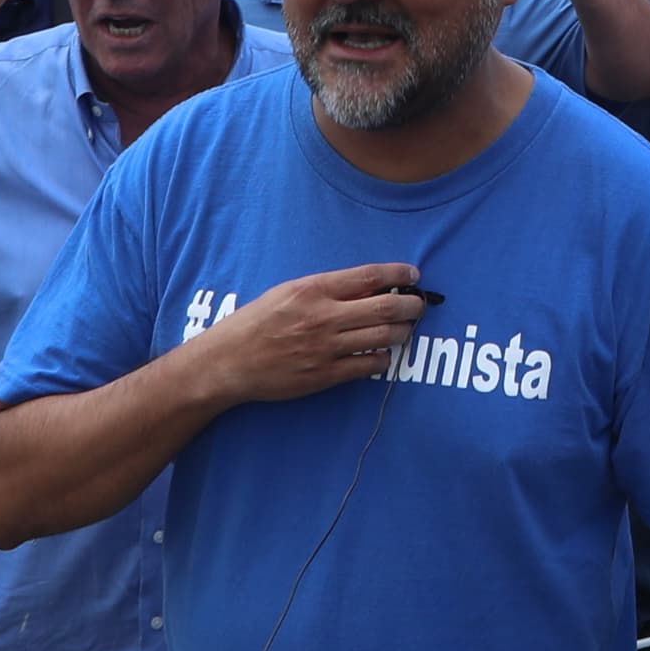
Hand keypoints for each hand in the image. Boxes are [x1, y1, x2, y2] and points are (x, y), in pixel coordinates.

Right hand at [194, 264, 432, 401]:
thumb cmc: (258, 322)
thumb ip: (327, 289)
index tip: (413, 275)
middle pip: (386, 308)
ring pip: (384, 337)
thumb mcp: (289, 292)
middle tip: (419, 306)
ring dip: (403, 332)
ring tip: (405, 329)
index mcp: (313, 289)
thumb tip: (369, 287)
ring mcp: (326, 348)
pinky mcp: (325, 375)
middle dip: (412, 306)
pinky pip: (369, 365)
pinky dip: (383, 358)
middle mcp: (323, 316)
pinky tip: (382, 354)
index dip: (399, 275)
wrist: (230, 361)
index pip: (370, 276)